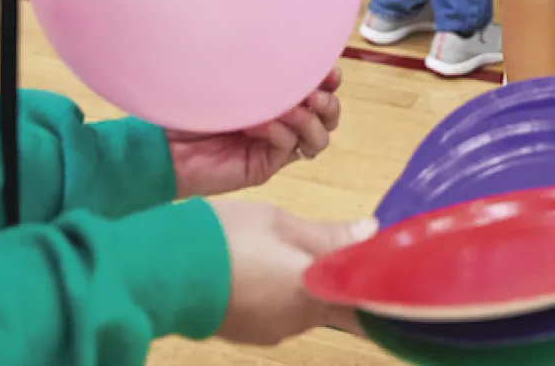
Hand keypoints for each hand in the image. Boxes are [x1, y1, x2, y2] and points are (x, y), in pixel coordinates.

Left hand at [169, 67, 342, 199]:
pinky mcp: (265, 167)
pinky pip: (289, 149)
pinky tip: (262, 124)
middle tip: (315, 94)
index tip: (329, 69)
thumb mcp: (233, 79)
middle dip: (329, 102)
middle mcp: (283, 119)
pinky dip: (282, 133)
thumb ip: (265, 71)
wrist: (164, 143)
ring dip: (312, 120)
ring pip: (319, 137)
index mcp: (278, 94)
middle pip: (329, 115)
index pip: (320, 86)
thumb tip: (293, 56)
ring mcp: (276, 145)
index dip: (330, 78)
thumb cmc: (193, 103)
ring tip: (296, 109)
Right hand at [213, 200, 376, 345]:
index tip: (390, 268)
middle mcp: (296, 321)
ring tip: (304, 249)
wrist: (164, 270)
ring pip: (307, 307)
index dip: (377, 286)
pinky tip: (273, 267)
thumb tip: (371, 233)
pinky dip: (286, 292)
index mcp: (310, 292)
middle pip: (335, 304)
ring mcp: (270, 331)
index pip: (361, 302)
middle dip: (344, 281)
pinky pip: (281, 313)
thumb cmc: (227, 237)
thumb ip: (327, 235)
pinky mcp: (249, 332)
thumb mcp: (279, 223)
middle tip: (350, 248)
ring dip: (312, 284)